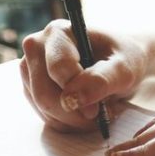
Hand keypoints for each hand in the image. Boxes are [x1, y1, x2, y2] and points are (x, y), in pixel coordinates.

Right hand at [19, 20, 144, 131]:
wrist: (119, 63)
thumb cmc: (123, 59)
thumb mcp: (124, 68)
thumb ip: (102, 80)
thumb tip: (73, 98)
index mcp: (59, 32)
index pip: (58, 69)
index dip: (78, 93)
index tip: (97, 109)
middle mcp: (37, 46)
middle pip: (44, 93)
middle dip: (73, 113)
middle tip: (98, 115)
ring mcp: (30, 69)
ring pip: (43, 108)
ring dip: (72, 120)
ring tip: (95, 111)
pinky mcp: (31, 88)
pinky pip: (44, 115)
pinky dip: (67, 122)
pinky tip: (83, 113)